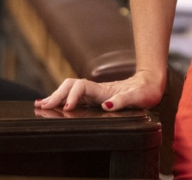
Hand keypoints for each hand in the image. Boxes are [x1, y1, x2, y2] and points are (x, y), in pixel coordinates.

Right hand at [34, 69, 163, 111]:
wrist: (150, 83)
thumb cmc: (146, 91)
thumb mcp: (138, 97)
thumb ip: (123, 100)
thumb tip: (106, 105)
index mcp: (104, 89)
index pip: (81, 88)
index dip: (72, 96)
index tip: (67, 108)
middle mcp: (96, 89)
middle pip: (70, 86)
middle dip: (57, 95)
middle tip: (43, 106)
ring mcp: (95, 92)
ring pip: (70, 90)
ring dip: (56, 96)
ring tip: (41, 104)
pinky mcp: (95, 96)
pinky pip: (74, 95)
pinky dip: (62, 99)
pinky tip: (53, 104)